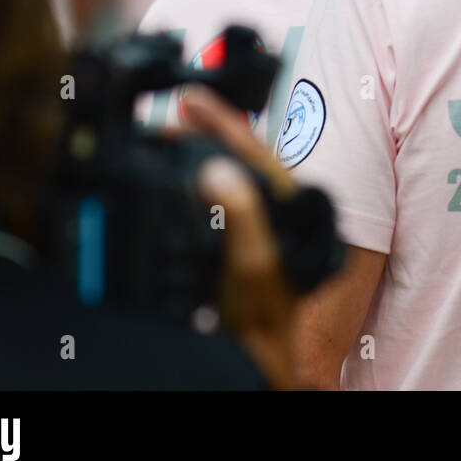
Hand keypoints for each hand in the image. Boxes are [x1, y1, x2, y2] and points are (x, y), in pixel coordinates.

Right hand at [181, 86, 300, 388]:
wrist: (260, 363)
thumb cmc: (264, 322)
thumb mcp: (253, 265)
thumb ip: (240, 216)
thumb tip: (215, 169)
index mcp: (288, 206)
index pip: (254, 150)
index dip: (223, 120)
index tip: (191, 96)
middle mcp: (277, 210)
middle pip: (243, 157)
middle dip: (209, 130)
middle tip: (172, 114)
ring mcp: (262, 226)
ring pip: (233, 177)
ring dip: (203, 154)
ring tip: (174, 135)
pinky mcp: (246, 244)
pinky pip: (223, 201)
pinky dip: (200, 184)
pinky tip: (182, 179)